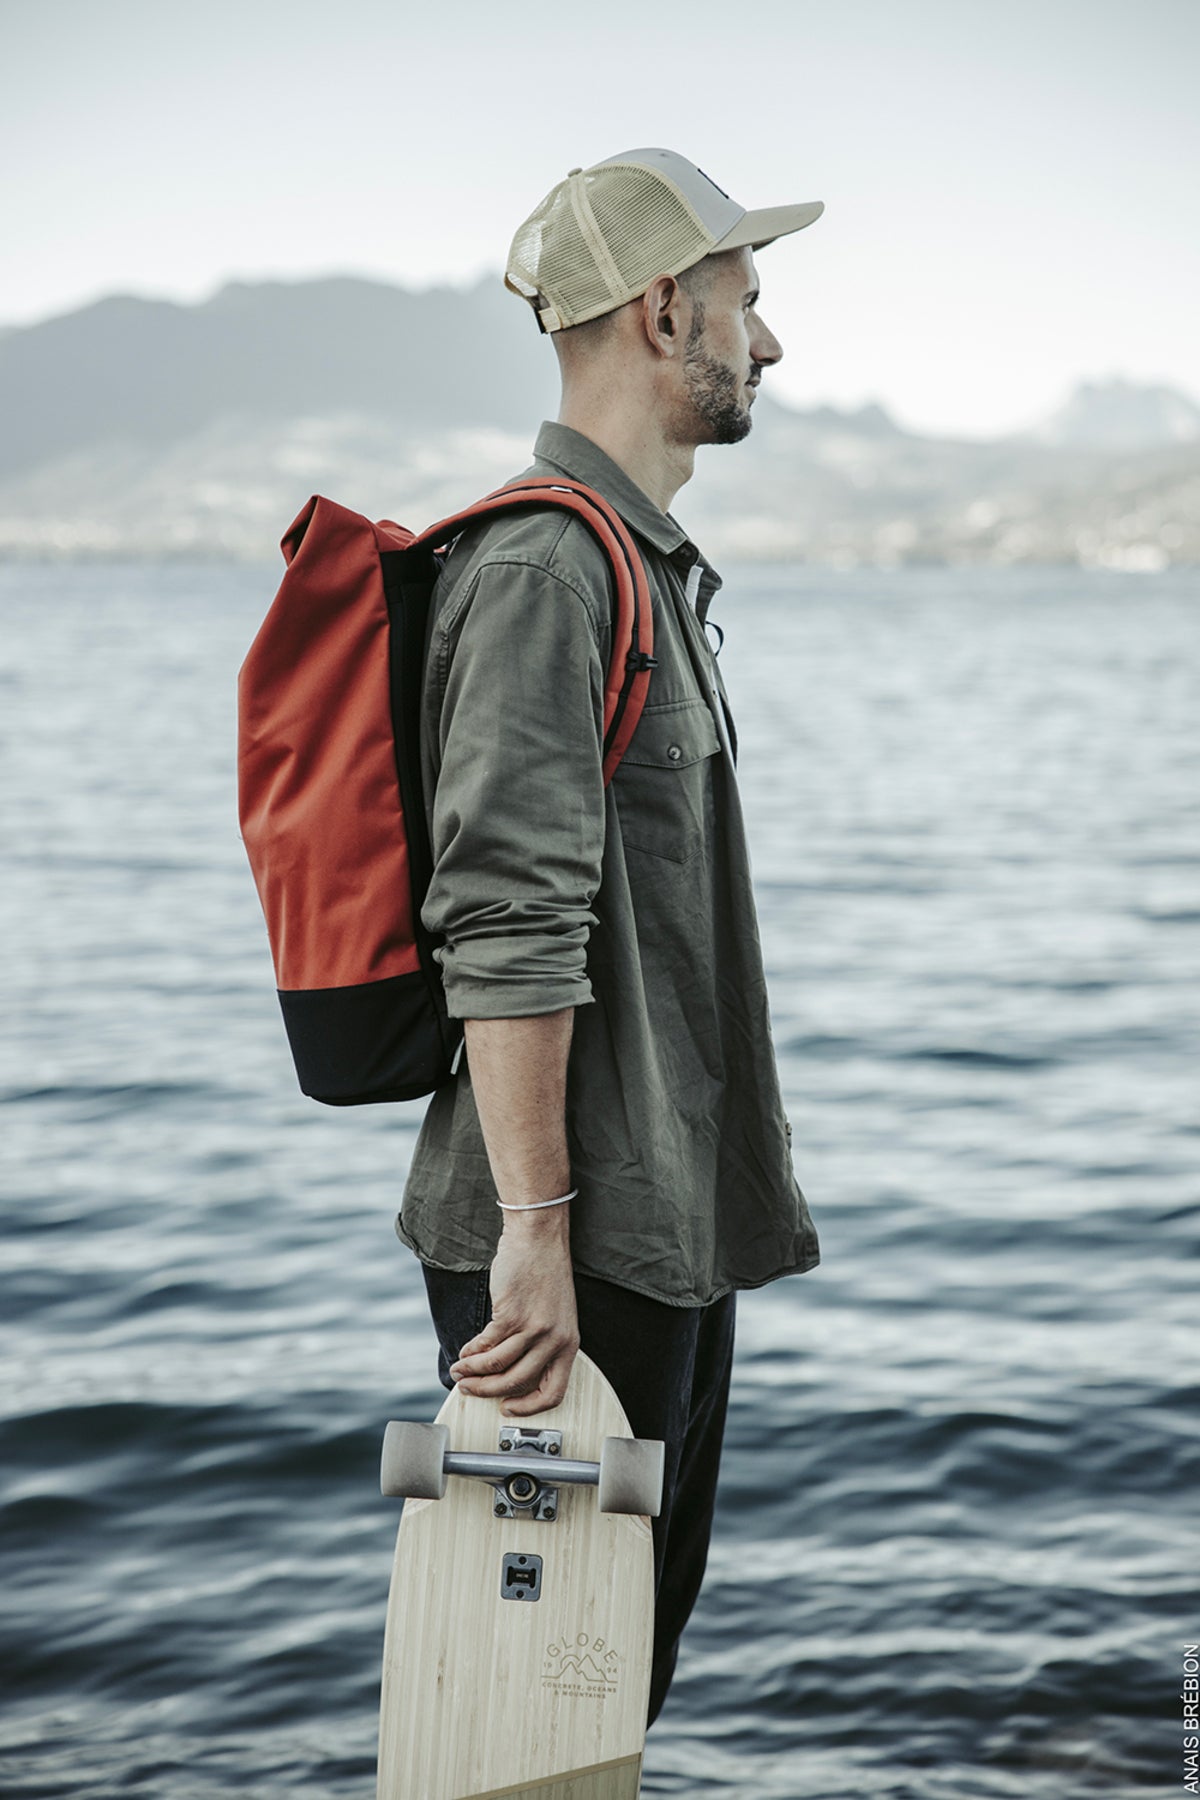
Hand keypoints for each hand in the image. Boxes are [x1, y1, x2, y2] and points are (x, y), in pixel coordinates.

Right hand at [450, 1211, 578, 1416]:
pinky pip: (486, 1344)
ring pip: (496, 1366)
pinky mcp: (511, 1314)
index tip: (509, 1408)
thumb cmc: (545, 1273)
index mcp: (568, 1343)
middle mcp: (553, 1340)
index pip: (553, 1391)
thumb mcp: (555, 1315)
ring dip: (472, 1372)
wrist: (538, 1239)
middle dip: (488, 1391)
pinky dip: (471, 1353)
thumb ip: (540, 1344)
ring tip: (460, 1371)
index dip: (529, 1407)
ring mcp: (533, 1328)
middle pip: (517, 1382)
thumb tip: (508, 1372)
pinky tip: (465, 1353)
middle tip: (471, 1390)